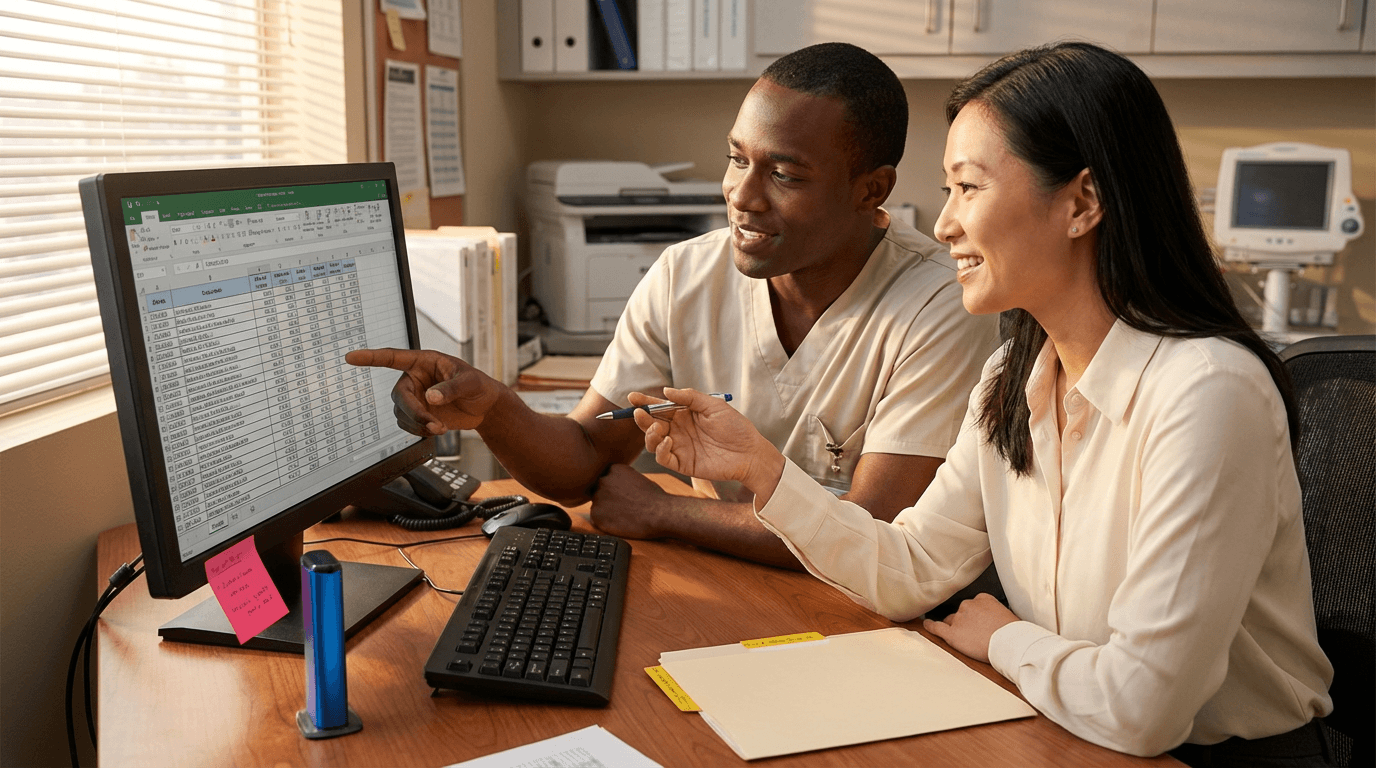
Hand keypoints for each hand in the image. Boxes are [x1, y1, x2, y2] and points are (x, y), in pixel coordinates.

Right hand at [345, 348, 500, 434]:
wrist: (484, 407)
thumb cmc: (478, 385)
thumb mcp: (469, 382)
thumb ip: (450, 388)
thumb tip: (430, 397)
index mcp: (423, 362)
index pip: (393, 358)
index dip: (371, 357)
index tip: (351, 357)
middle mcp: (414, 379)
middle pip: (399, 396)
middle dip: (413, 412)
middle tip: (432, 423)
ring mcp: (414, 397)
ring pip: (401, 413)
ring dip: (418, 424)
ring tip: (440, 428)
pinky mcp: (417, 414)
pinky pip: (408, 424)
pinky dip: (420, 431)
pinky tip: (436, 429)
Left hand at [588, 464, 669, 538]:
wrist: (659, 513)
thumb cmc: (654, 498)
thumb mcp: (638, 479)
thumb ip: (622, 480)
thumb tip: (616, 487)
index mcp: (614, 469)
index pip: (606, 479)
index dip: (614, 490)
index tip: (623, 496)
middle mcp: (602, 480)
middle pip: (599, 491)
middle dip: (608, 499)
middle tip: (624, 507)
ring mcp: (598, 497)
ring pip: (597, 506)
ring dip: (606, 511)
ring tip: (624, 515)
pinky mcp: (596, 514)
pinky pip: (597, 519)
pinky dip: (606, 523)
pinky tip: (620, 522)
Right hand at [632, 388, 782, 494]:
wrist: (750, 453)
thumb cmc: (735, 427)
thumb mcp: (713, 406)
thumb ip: (690, 397)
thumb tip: (666, 391)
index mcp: (684, 415)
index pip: (660, 407)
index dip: (645, 402)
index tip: (632, 397)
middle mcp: (679, 431)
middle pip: (652, 424)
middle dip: (642, 418)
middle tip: (639, 413)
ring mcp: (679, 448)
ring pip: (653, 442)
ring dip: (649, 434)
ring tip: (657, 428)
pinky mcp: (683, 464)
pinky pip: (663, 458)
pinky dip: (660, 450)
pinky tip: (668, 441)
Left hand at [922, 593, 1019, 663]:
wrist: (1010, 642)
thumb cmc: (1013, 633)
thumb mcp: (1007, 615)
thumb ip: (995, 614)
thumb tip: (994, 621)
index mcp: (983, 599)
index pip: (973, 605)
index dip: (975, 615)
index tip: (979, 622)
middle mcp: (968, 605)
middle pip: (960, 613)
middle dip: (965, 622)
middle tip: (975, 635)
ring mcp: (959, 619)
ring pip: (951, 621)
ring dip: (954, 628)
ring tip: (963, 638)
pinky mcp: (952, 634)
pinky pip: (937, 628)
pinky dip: (930, 626)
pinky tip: (926, 625)